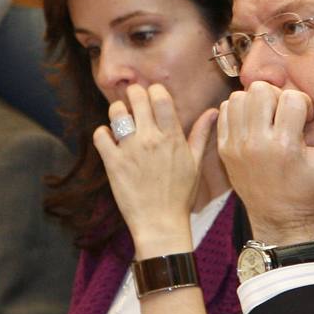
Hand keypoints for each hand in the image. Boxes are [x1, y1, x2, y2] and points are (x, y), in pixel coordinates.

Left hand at [92, 84, 216, 257]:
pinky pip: (100, 134)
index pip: (160, 96)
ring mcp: (130, 150)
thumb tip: (213, 111)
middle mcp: (151, 139)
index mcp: (172, 137)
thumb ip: (201, 134)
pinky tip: (110, 140)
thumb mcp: (195, 163)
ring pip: (116, 112)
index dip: (154, 90)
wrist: (161, 222)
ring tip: (122, 120)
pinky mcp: (113, 162)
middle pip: (136, 97)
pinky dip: (103, 133)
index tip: (153, 95)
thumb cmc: (181, 194)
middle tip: (135, 102)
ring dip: (118, 111)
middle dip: (134, 94)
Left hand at [217, 82, 313, 242]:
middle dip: (278, 97)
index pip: (291, 98)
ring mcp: (236, 146)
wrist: (281, 218)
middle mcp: (256, 144)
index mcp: (286, 146)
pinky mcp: (225, 148)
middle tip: (286, 116)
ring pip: (240, 97)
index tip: (306, 121)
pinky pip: (226, 110)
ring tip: (270, 119)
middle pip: (260, 90)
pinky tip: (256, 124)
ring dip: (257, 102)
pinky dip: (241, 111)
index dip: (304, 103)